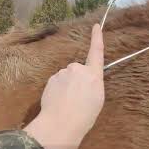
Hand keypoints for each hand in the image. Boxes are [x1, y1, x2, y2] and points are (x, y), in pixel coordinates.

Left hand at [24, 24, 104, 148]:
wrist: (61, 123)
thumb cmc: (85, 115)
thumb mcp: (97, 99)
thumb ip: (93, 83)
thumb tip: (86, 79)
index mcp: (93, 75)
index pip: (96, 52)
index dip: (97, 38)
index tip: (96, 26)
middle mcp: (77, 69)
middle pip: (78, 70)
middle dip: (77, 79)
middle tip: (77, 97)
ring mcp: (62, 73)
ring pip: (66, 76)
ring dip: (67, 85)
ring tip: (67, 102)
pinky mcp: (51, 79)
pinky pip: (57, 81)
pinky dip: (58, 89)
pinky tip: (58, 101)